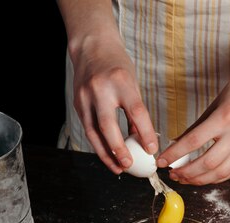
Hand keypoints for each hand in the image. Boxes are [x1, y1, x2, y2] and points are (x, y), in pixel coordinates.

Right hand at [70, 36, 157, 173]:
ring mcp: (85, 96)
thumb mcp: (132, 84)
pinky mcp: (77, 104)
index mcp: (121, 81)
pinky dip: (98, 144)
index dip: (145, 133)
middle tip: (129, 165)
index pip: (136, 111)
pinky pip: (88, 129)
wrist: (92, 47)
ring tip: (118, 168)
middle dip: (119, 149)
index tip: (152, 150)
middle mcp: (100, 89)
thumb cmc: (117, 66)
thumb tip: (142, 140)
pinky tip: (108, 155)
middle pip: (108, 125)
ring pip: (93, 132)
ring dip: (105, 153)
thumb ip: (135, 112)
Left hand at [156, 66, 229, 184]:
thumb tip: (177, 144)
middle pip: (207, 163)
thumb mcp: (216, 103)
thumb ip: (197, 126)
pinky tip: (204, 177)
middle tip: (172, 173)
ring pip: (220, 172)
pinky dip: (216, 178)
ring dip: (199, 179)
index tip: (162, 161)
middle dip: (186, 172)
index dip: (174, 154)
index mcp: (225, 117)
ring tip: (185, 178)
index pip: (193, 141)